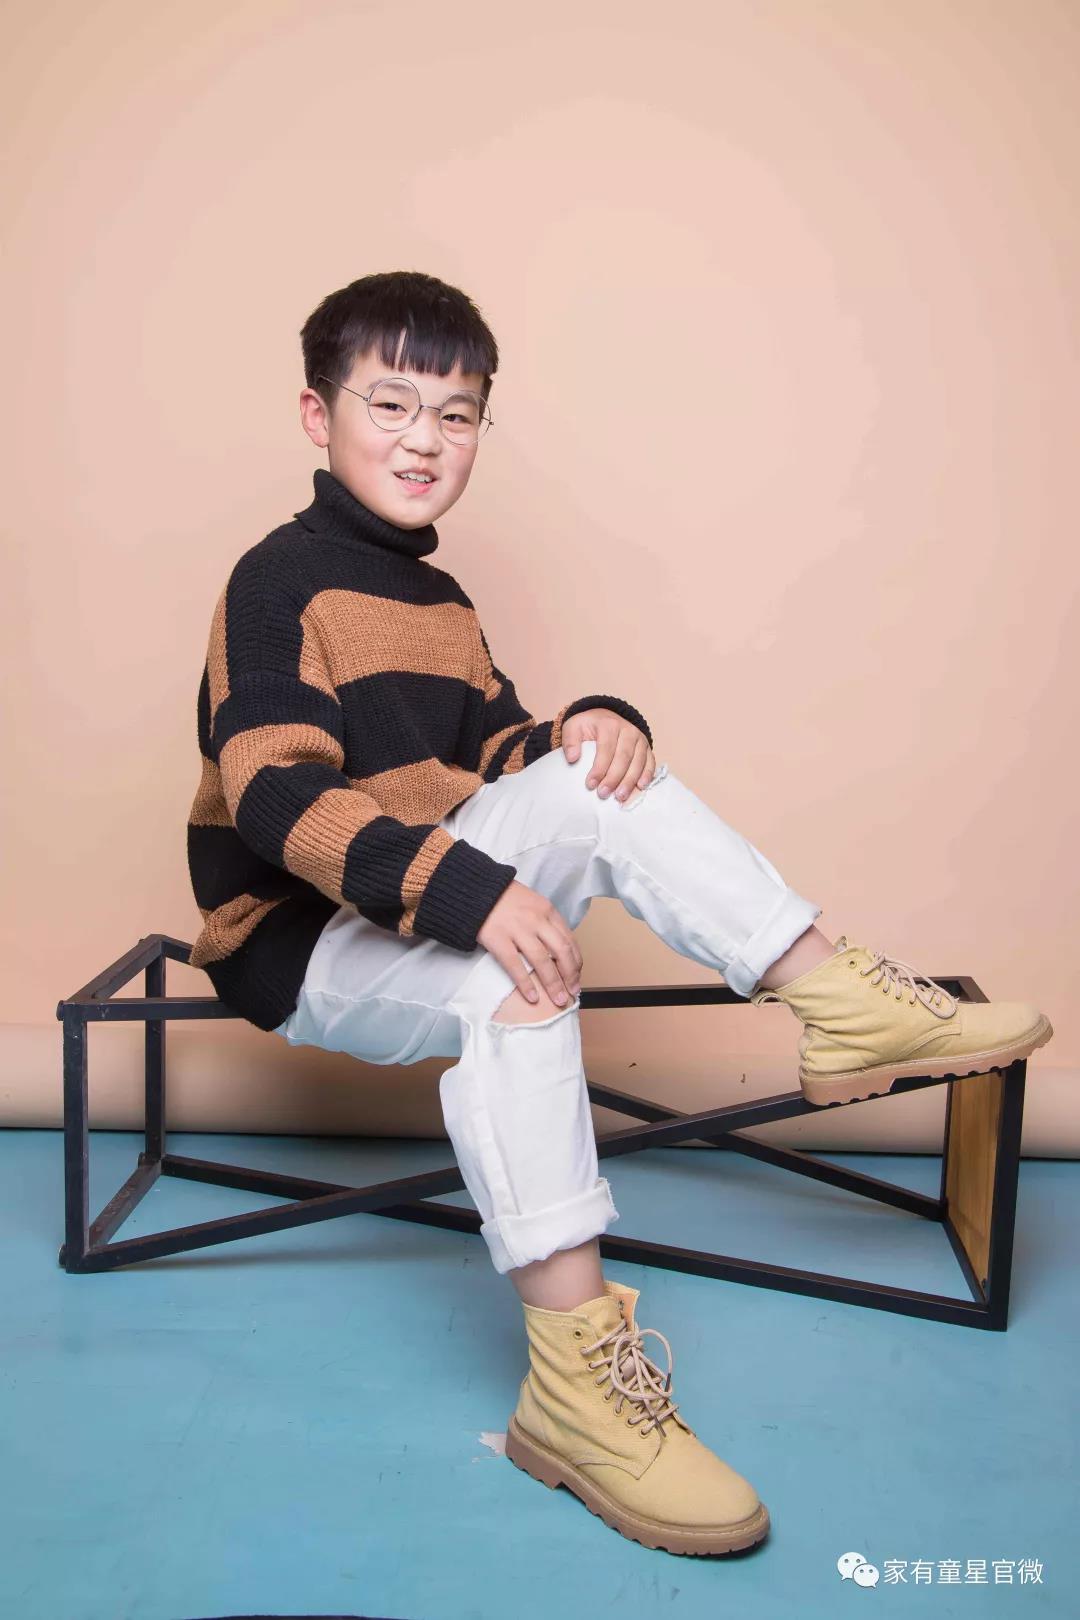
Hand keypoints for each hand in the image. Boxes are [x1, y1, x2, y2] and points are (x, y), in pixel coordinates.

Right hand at [476, 880, 582, 1006]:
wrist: (474, 888)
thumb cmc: (503, 898)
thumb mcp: (532, 903)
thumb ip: (545, 922)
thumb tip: (558, 949)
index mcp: (547, 910)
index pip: (569, 939)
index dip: (576, 962)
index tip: (577, 977)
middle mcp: (537, 920)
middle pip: (561, 951)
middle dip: (570, 975)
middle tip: (573, 993)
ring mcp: (518, 929)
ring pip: (542, 961)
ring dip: (553, 984)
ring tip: (559, 1000)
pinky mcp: (498, 939)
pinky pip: (515, 966)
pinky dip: (526, 984)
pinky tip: (532, 997)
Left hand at [562, 709, 655, 801]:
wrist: (605, 717)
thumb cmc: (588, 726)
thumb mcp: (573, 727)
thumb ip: (570, 741)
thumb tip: (572, 758)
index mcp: (609, 724)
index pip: (606, 749)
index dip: (599, 768)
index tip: (590, 784)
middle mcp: (628, 730)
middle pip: (623, 757)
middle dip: (614, 778)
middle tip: (603, 794)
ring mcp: (640, 739)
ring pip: (638, 761)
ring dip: (630, 780)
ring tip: (620, 796)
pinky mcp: (647, 747)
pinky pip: (650, 762)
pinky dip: (647, 775)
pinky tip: (640, 787)